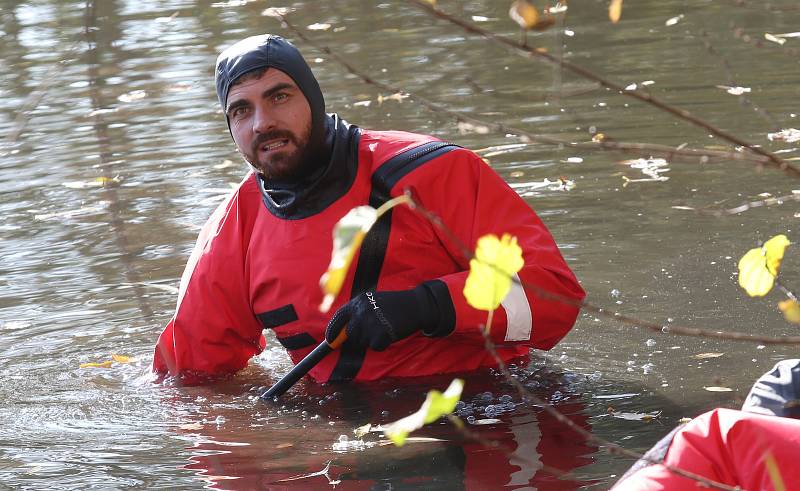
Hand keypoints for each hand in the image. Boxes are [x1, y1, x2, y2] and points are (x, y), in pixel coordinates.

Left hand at [325, 282, 448, 350]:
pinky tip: (390, 333)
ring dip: (372, 339)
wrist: (415, 305)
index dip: (332, 330)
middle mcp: (361, 312)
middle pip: (350, 334)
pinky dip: (382, 344)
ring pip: (362, 342)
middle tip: (373, 331)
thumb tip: (343, 331)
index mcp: (358, 301)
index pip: (338, 318)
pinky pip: (375, 347)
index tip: (330, 340)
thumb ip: (358, 311)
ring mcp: (369, 324)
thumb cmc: (394, 304)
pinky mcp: (379, 335)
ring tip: (385, 327)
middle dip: (358, 337)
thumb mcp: (373, 300)